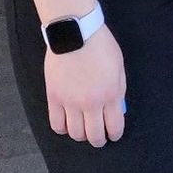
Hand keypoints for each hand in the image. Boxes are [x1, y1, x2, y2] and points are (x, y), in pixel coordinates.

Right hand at [45, 24, 126, 147]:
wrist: (75, 32)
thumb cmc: (101, 46)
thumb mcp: (118, 67)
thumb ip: (118, 90)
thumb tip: (116, 109)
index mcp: (110, 94)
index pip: (114, 127)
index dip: (115, 134)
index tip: (113, 134)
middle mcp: (91, 103)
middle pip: (94, 136)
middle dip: (98, 140)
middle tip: (99, 137)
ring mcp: (70, 102)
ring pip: (75, 133)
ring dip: (81, 135)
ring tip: (83, 129)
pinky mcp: (54, 98)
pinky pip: (56, 124)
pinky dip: (63, 128)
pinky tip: (67, 124)